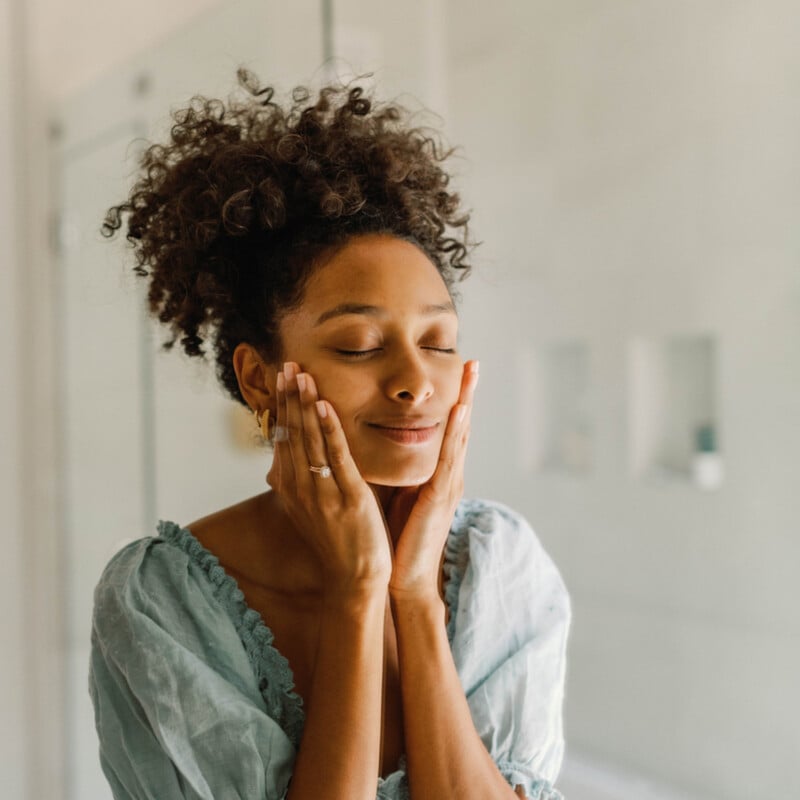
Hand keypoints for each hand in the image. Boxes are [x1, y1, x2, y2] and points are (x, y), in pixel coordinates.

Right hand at [266, 362, 391, 596]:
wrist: (354, 577)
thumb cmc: (336, 540)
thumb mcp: (310, 506)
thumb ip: (301, 476)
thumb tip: (291, 451)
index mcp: (291, 487)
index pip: (283, 437)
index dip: (283, 405)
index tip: (283, 377)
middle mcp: (300, 486)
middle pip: (292, 433)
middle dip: (290, 397)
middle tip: (288, 365)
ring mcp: (321, 491)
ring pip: (309, 439)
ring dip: (305, 404)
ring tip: (302, 375)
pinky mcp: (346, 496)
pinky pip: (335, 456)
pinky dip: (329, 429)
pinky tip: (325, 405)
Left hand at [387, 360, 478, 600]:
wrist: (403, 576)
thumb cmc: (399, 536)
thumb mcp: (399, 492)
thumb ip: (400, 468)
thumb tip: (381, 441)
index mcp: (437, 474)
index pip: (446, 429)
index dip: (454, 400)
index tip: (458, 370)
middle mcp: (448, 475)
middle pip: (460, 426)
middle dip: (467, 393)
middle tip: (473, 361)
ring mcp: (448, 485)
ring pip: (458, 436)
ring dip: (465, 403)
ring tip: (471, 374)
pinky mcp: (440, 498)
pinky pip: (448, 459)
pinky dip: (455, 433)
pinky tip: (459, 411)